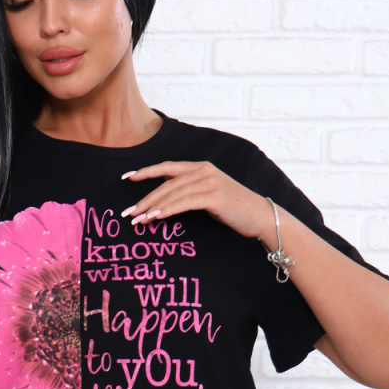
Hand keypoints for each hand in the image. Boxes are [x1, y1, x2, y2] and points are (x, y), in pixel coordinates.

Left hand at [121, 160, 272, 241]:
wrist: (261, 216)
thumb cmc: (234, 209)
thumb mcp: (209, 196)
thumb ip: (190, 192)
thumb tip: (164, 201)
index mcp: (201, 168)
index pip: (167, 168)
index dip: (146, 172)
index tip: (127, 178)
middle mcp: (204, 170)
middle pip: (166, 183)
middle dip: (145, 198)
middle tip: (129, 212)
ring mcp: (209, 182)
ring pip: (173, 193)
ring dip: (153, 207)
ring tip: (138, 220)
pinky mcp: (214, 196)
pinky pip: (184, 202)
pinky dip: (168, 210)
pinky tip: (156, 218)